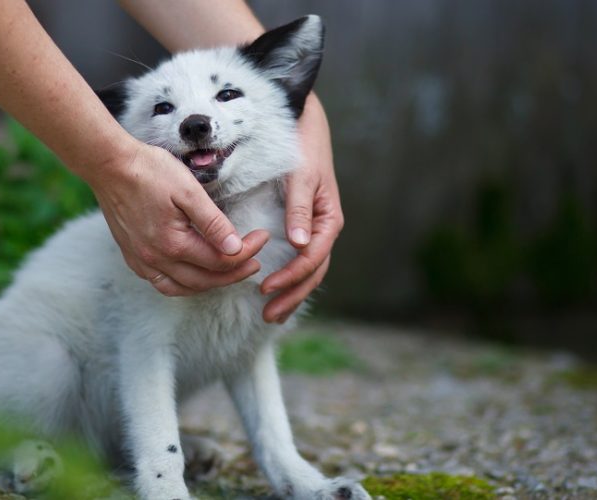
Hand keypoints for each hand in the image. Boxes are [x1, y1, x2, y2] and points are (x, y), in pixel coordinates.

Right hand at [90, 140, 269, 295]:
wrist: (109, 165)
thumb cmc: (150, 171)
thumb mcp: (189, 190)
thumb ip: (213, 222)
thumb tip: (236, 248)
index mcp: (173, 243)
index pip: (220, 260)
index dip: (247, 252)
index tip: (262, 237)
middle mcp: (156, 259)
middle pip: (205, 280)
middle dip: (235, 273)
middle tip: (255, 260)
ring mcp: (141, 260)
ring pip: (183, 288)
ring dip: (210, 283)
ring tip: (230, 272)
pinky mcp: (132, 256)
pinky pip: (162, 282)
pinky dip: (183, 284)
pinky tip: (195, 274)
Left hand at [260, 96, 342, 322]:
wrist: (303, 124)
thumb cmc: (303, 147)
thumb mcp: (302, 176)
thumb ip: (300, 208)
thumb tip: (299, 244)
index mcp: (329, 219)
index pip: (313, 257)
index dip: (291, 276)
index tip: (266, 288)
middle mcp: (324, 228)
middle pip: (313, 271)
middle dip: (292, 295)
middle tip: (268, 315)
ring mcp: (314, 229)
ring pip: (308, 270)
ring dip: (292, 292)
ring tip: (271, 314)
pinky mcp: (302, 226)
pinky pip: (299, 259)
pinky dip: (289, 277)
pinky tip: (274, 291)